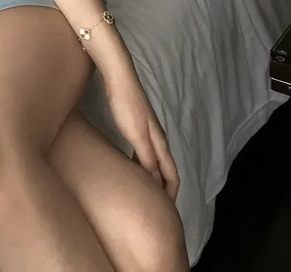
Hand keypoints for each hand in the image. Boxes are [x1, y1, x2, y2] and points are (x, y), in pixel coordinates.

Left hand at [105, 77, 179, 201]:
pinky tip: (128, 167)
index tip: (165, 212)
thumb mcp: (136, 134)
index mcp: (160, 142)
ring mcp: (147, 131)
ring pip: (154, 161)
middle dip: (162, 189)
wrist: (118, 77)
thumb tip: (155, 181)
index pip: (172, 175)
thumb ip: (147, 157)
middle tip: (154, 207)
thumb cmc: (126, 105)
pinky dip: (140, 164)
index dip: (170, 194)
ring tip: (142, 192)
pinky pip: (143, 152)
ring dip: (151, 177)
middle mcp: (158, 138)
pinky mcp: (136, 125)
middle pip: (165, 170)